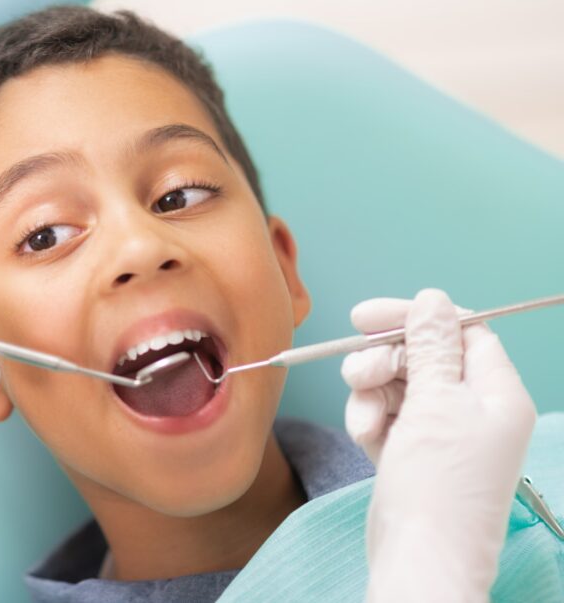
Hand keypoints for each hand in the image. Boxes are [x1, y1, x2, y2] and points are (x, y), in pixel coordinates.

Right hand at [341, 289, 535, 601]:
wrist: (419, 557)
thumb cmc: (438, 483)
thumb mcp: (435, 402)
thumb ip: (431, 345)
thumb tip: (432, 298)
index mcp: (497, 393)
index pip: (462, 332)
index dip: (416, 319)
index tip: (366, 317)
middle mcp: (473, 409)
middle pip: (424, 357)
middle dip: (384, 361)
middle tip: (358, 373)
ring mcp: (442, 433)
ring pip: (397, 385)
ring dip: (371, 393)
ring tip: (364, 419)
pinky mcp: (412, 452)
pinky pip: (386, 416)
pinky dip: (370, 420)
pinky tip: (366, 437)